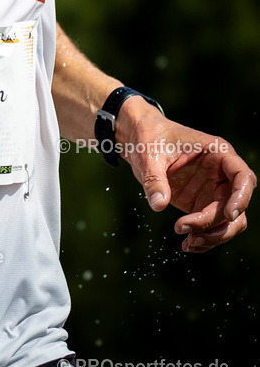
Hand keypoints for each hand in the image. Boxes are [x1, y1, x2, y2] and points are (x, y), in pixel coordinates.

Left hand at [116, 100, 255, 251]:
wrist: (140, 140)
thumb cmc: (149, 138)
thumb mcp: (149, 154)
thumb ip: (154, 179)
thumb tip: (159, 205)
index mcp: (217, 152)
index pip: (242, 177)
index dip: (241, 197)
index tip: (228, 215)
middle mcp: (221, 173)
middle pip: (236, 206)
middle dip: (217, 224)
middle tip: (190, 232)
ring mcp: (213, 190)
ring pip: (228, 222)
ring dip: (213, 236)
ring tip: (188, 243)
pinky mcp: (201, 203)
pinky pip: (211, 226)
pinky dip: (203, 238)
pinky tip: (187, 245)